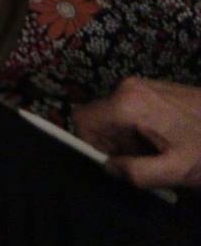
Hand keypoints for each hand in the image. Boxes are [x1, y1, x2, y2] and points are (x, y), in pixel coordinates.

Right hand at [75, 77, 200, 190]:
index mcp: (127, 105)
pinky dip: (139, 128)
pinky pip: (129, 109)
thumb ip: (134, 173)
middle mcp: (127, 88)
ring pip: (114, 115)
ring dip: (129, 138)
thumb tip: (108, 167)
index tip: (118, 161)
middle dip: (115, 143)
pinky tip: (167, 138)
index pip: (82, 120)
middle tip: (146, 160)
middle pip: (99, 118)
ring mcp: (141, 84)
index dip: (92, 144)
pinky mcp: (153, 87)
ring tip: (161, 151)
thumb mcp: (175, 171)